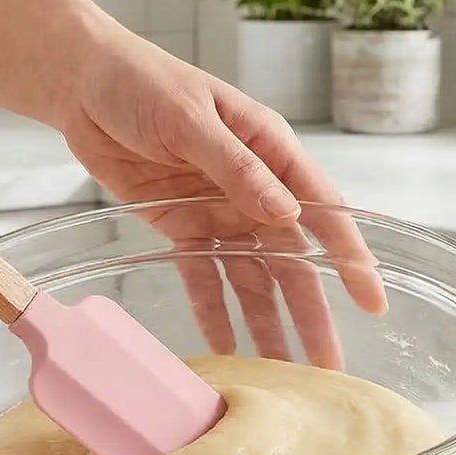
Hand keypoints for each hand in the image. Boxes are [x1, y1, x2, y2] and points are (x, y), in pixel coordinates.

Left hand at [57, 31, 387, 367]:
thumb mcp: (190, 119)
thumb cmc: (143, 82)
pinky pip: (204, 276)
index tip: (371, 299)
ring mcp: (219, 209)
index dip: (349, 256)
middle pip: (291, 257)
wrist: (84, 83)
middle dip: (312, 310)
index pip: (321, 209)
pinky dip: (214, 312)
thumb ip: (236, 167)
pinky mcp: (182, 226)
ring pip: (253, 275)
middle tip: (327, 364)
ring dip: (267, 321)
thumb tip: (286, 213)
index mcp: (271, 149)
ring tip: (282, 371)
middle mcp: (254, 185)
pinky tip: (226, 349)